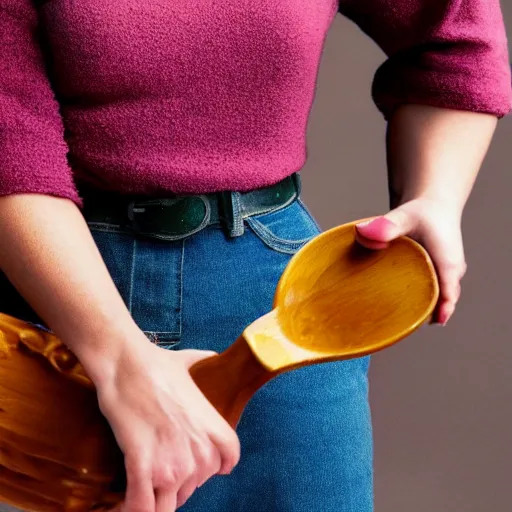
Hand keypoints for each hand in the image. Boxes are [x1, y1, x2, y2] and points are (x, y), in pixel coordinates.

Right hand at [94, 336, 239, 511]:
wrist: (127, 363)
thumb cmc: (156, 363)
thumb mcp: (191, 363)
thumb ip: (206, 363)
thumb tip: (212, 356)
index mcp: (212, 428)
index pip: (228, 461)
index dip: (213, 466)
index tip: (196, 464)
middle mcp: (198, 451)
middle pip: (192, 486)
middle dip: (176, 481)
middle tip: (157, 468)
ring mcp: (171, 463)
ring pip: (168, 505)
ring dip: (154, 500)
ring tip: (139, 489)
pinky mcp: (143, 468)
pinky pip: (142, 508)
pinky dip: (131, 510)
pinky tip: (121, 506)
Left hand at [355, 197, 465, 324]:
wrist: (433, 206)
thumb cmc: (421, 212)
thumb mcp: (405, 215)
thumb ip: (387, 225)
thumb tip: (362, 231)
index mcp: (447, 262)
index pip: (448, 291)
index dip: (442, 307)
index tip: (433, 321)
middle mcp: (449, 274)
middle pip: (440, 302)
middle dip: (423, 315)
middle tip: (399, 329)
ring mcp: (442, 279)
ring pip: (433, 301)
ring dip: (417, 311)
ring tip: (391, 324)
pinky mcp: (433, 279)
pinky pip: (426, 296)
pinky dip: (413, 303)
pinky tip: (391, 311)